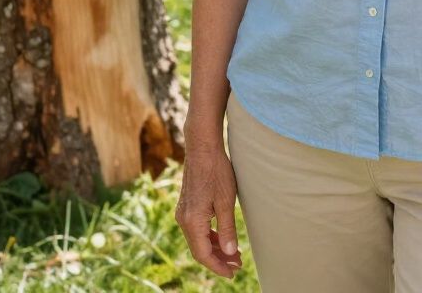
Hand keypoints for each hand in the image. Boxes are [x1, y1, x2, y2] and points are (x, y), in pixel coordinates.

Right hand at [175, 146, 243, 279]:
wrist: (202, 147)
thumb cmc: (216, 171)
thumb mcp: (226, 201)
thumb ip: (227, 229)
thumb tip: (230, 252)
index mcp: (192, 221)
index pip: (203, 254)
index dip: (218, 266)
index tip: (233, 273)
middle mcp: (183, 219)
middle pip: (199, 249)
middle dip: (219, 259)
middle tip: (238, 264)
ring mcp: (184, 212)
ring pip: (198, 239)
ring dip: (215, 248)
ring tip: (234, 253)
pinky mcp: (187, 205)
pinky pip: (197, 228)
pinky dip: (210, 235)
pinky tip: (224, 237)